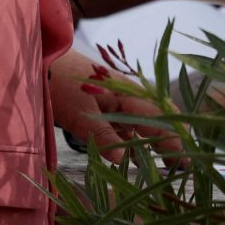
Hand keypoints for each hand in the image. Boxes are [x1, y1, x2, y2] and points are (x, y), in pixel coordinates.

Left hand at [47, 49, 176, 162]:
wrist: (38, 60)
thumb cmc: (57, 83)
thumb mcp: (78, 113)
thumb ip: (102, 136)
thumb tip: (124, 160)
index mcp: (125, 92)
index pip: (158, 117)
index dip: (173, 138)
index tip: (186, 160)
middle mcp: (125, 94)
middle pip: (156, 116)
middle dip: (171, 137)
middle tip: (183, 162)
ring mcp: (113, 98)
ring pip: (142, 121)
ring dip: (154, 140)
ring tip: (165, 164)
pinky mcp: (101, 103)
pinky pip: (124, 123)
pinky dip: (134, 138)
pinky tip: (135, 156)